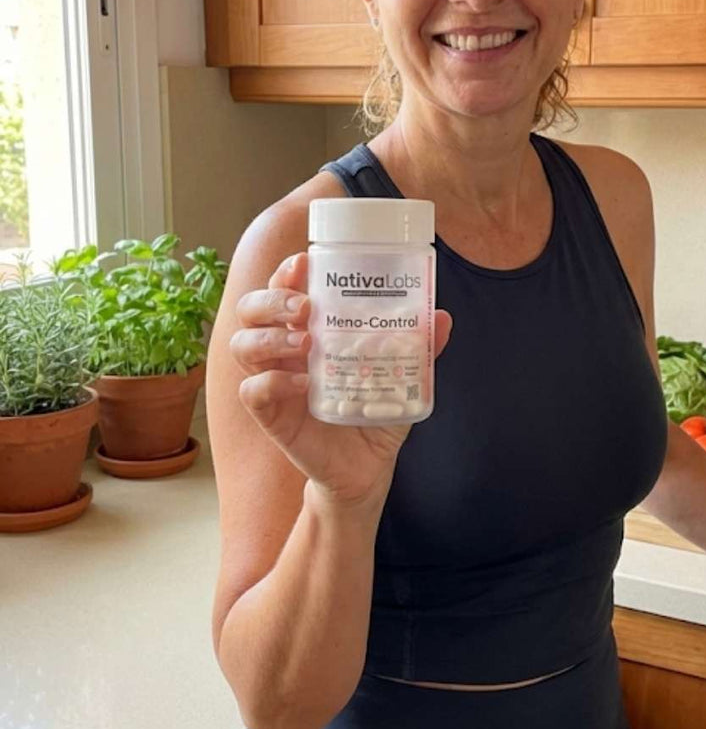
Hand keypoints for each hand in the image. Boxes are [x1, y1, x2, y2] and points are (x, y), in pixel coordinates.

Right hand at [230, 250, 452, 508]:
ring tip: (305, 343)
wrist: (369, 466)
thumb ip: (418, 348)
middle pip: (252, 308)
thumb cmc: (375, 410)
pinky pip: (252, 391)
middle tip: (305, 308)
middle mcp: (284, 349)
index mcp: (308, 328)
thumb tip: (440, 317)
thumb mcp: (402, 377)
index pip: (283, 288)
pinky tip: (303, 385)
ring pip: (242, 344)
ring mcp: (273, 380)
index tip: (305, 262)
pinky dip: (272, 383)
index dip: (287, 272)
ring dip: (269, 337)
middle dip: (272, 299)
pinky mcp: (271, 416)